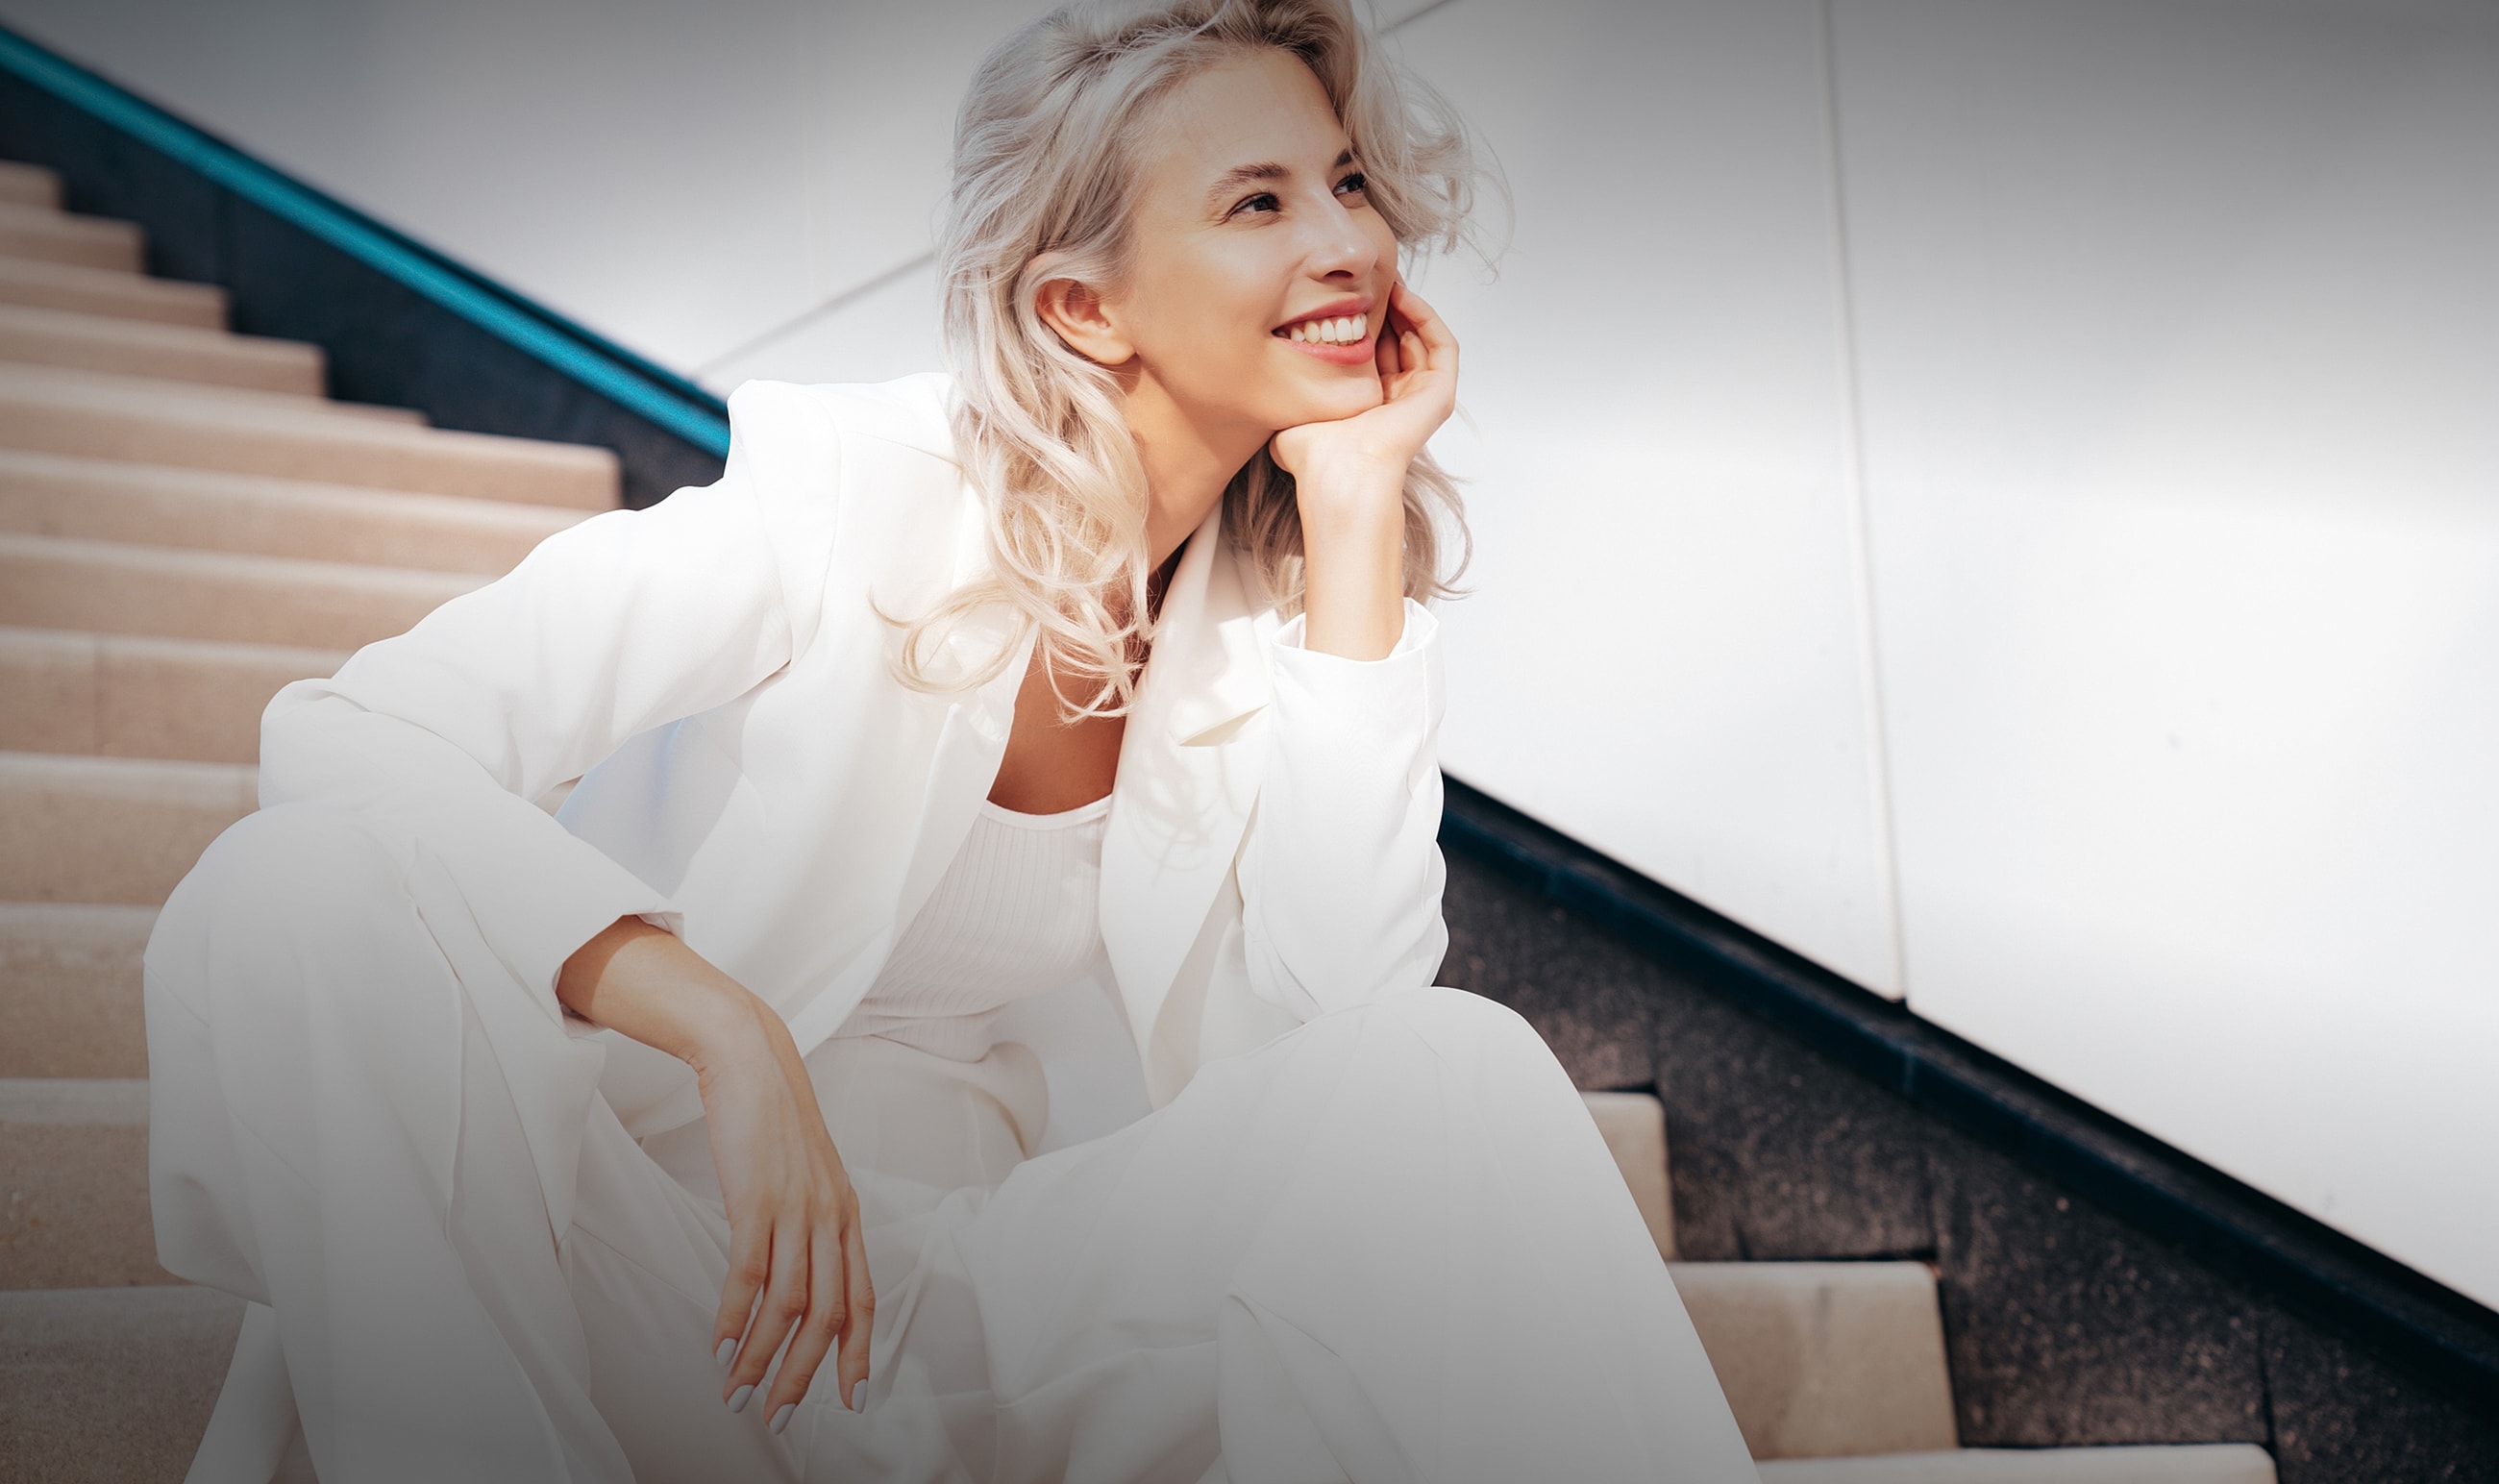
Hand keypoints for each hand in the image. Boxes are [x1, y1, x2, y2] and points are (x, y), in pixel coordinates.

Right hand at [694, 1009, 872, 1427]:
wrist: (750, 1060)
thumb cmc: (771, 1120)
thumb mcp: (805, 1176)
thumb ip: (808, 1224)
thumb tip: (794, 1276)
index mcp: (846, 1215)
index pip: (863, 1299)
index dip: (857, 1354)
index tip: (850, 1399)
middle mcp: (829, 1218)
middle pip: (827, 1316)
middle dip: (803, 1375)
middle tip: (777, 1417)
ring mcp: (795, 1210)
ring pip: (788, 1306)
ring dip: (761, 1359)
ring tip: (737, 1394)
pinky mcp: (755, 1200)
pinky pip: (748, 1276)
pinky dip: (734, 1320)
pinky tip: (720, 1348)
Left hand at [1267, 280, 1459, 658]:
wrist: (1339, 474)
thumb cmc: (1314, 454)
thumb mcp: (1296, 406)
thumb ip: (1291, 388)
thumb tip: (1267, 371)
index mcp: (1368, 404)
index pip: (1374, 351)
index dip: (1362, 319)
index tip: (1344, 294)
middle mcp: (1398, 400)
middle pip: (1400, 340)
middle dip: (1386, 306)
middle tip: (1369, 278)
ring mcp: (1421, 397)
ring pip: (1422, 338)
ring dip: (1407, 306)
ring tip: (1387, 280)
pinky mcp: (1439, 395)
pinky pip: (1442, 345)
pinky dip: (1426, 317)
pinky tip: (1403, 297)